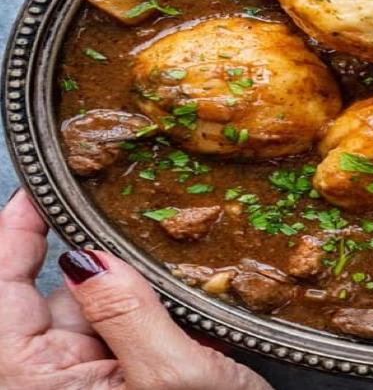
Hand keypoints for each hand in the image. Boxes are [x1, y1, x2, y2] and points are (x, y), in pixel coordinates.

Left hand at [0, 189, 272, 389]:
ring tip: (160, 248)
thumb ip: (129, 311)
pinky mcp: (113, 380)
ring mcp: (78, 381)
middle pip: (39, 294)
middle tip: (120, 201)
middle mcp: (42, 381)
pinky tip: (168, 284)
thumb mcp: (176, 379)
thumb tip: (89, 255)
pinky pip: (112, 326)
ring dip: (118, 276)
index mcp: (31, 383)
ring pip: (83, 306)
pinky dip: (137, 300)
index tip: (40, 183)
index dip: (11, 232)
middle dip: (80, 249)